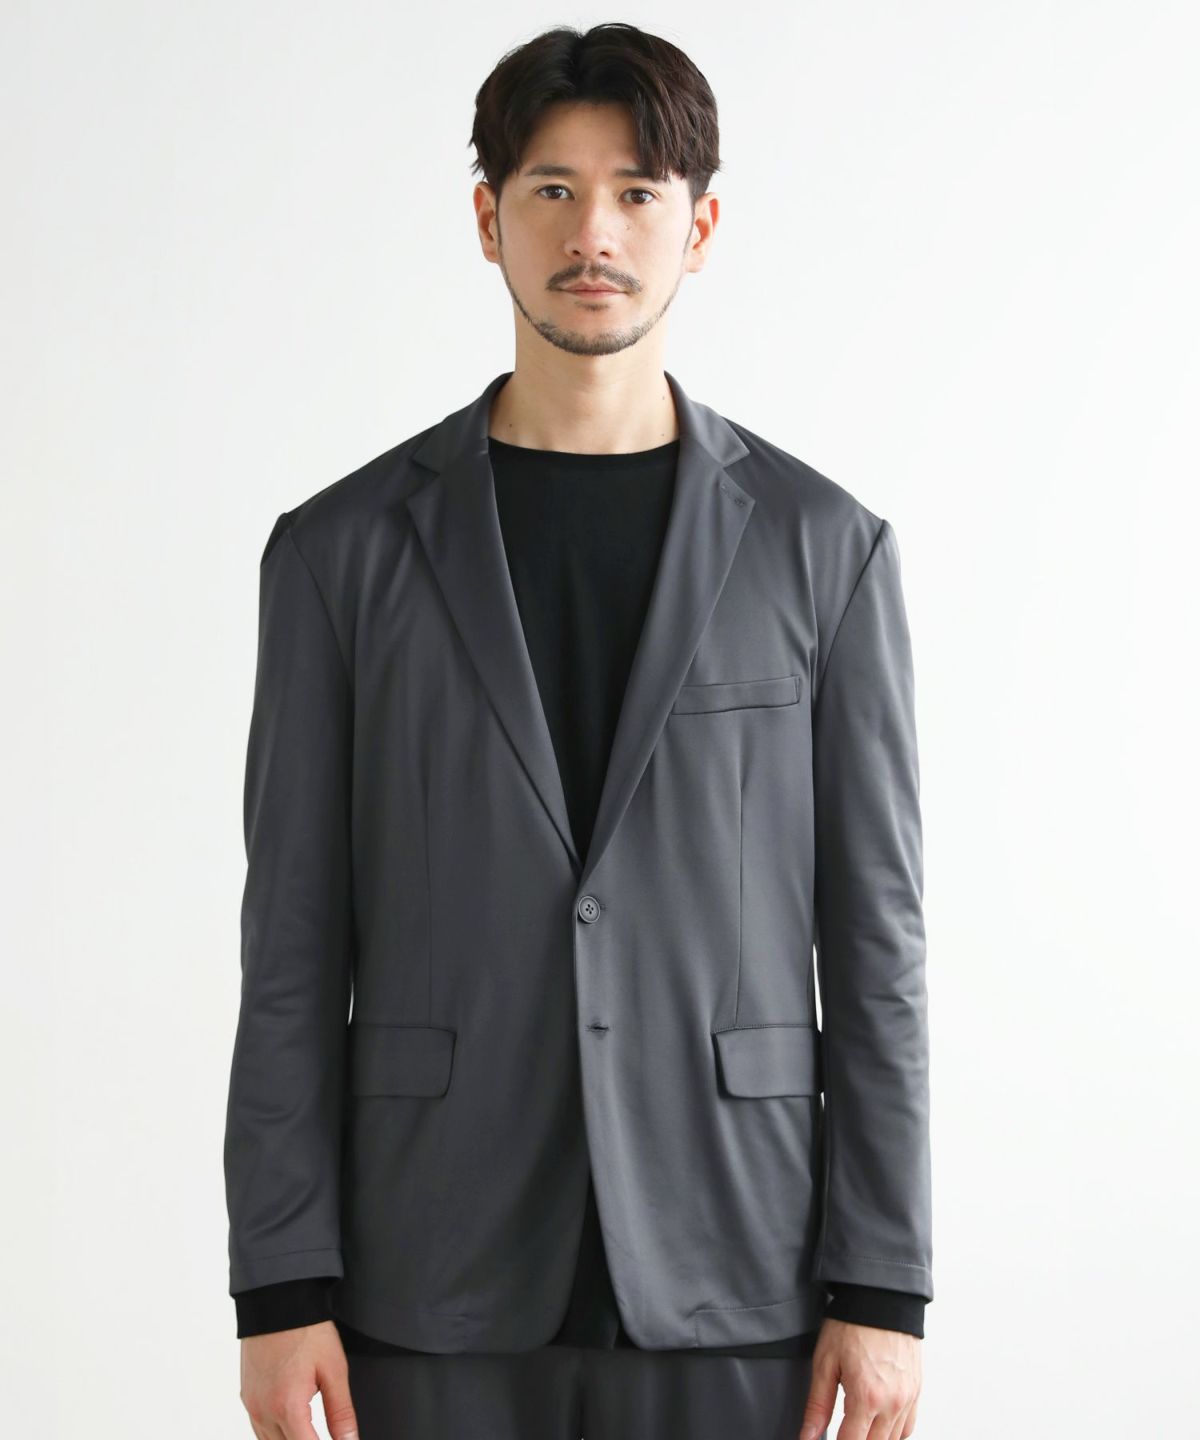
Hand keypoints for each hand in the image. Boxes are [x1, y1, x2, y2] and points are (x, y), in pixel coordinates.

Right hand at [239, 1320, 359, 1439]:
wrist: (278, 1301)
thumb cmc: (307, 1330)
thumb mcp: (334, 1370)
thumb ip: (341, 1412)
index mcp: (288, 1407)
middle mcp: (264, 1412)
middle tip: (325, 1432)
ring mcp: (252, 1405)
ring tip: (311, 1430)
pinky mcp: (247, 1397)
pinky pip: (259, 1429)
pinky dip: (275, 1434)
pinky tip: (292, 1425)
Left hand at [799, 1318, 921, 1439]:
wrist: (881, 1297)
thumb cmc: (851, 1324)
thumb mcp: (825, 1362)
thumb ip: (817, 1405)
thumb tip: (807, 1437)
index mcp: (867, 1397)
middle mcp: (893, 1403)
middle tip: (840, 1431)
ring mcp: (908, 1398)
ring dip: (873, 1439)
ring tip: (854, 1425)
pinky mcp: (917, 1391)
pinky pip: (907, 1427)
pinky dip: (892, 1432)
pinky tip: (876, 1422)